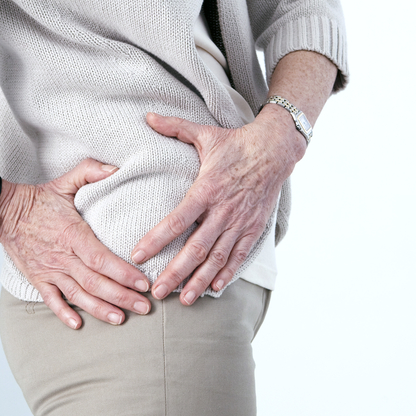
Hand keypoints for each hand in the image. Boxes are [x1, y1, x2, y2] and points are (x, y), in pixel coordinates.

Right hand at [0, 159, 151, 328]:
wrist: (3, 212)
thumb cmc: (39, 199)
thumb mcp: (66, 181)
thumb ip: (91, 172)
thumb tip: (116, 169)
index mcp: (73, 234)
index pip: (102, 259)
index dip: (123, 273)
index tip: (143, 283)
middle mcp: (63, 256)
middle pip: (95, 282)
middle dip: (122, 296)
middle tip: (144, 307)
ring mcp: (49, 270)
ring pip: (78, 295)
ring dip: (100, 309)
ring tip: (121, 319)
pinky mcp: (38, 278)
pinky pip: (51, 300)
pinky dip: (63, 313)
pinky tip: (78, 324)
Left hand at [130, 110, 303, 303]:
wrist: (276, 149)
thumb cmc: (236, 143)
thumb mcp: (204, 134)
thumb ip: (174, 127)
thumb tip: (146, 116)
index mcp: (207, 188)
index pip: (177, 220)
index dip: (157, 239)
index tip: (138, 255)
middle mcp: (223, 210)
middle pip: (196, 248)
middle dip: (176, 272)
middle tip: (158, 291)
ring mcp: (240, 222)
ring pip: (218, 258)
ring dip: (200, 280)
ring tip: (184, 300)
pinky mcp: (254, 228)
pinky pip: (239, 256)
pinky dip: (227, 273)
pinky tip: (214, 288)